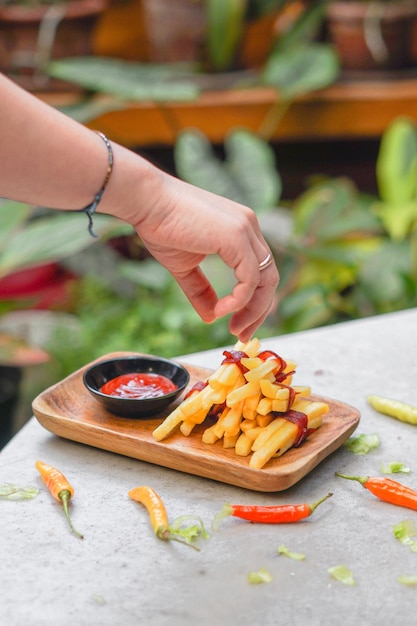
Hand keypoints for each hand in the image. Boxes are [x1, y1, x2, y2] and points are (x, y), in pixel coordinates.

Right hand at [133, 173, 278, 341]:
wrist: (146, 201)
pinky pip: (250, 279)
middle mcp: (249, 227)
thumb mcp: (184, 266)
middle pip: (270, 278)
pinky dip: (240, 300)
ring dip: (253, 310)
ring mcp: (245, 229)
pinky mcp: (236, 237)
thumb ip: (200, 290)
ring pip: (266, 280)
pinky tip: (222, 310)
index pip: (260, 271)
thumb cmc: (160, 226)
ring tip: (233, 328)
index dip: (254, 302)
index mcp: (241, 230)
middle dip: (259, 311)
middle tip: (242, 335)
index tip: (238, 324)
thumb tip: (210, 318)